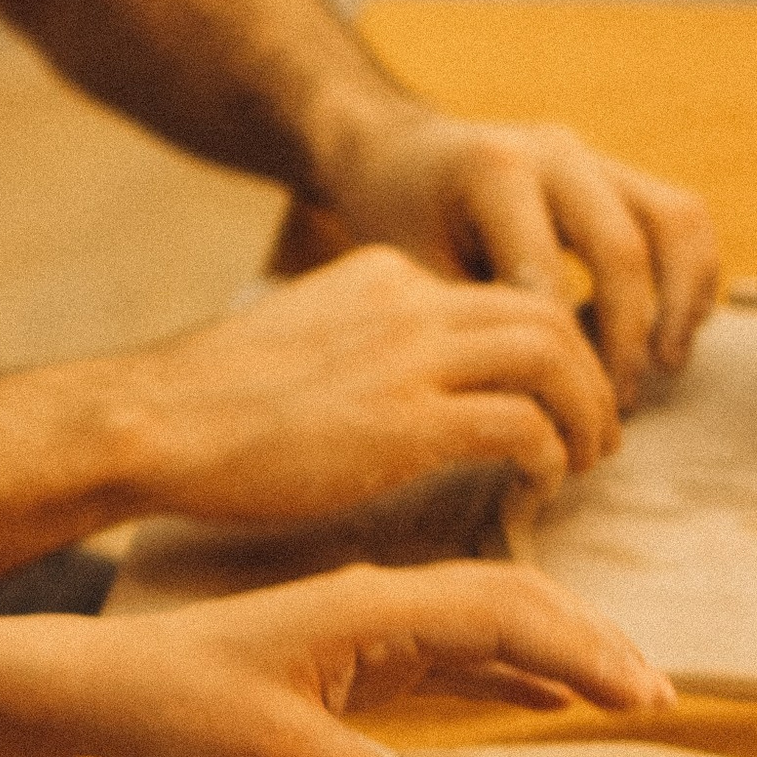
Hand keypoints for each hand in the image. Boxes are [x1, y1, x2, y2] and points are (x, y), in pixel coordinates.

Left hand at [56, 558, 671, 756]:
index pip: (504, 613)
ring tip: (632, 699)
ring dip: (562, 654)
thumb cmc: (179, 708)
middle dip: (593, 643)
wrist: (107, 683)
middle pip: (514, 602)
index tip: (645, 697)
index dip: (583, 651)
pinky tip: (554, 703)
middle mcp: (381, 602)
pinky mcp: (359, 655)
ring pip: (491, 624)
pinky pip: (456, 655)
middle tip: (661, 701)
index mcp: (370, 608)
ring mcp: (373, 626)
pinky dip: (513, 674)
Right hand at [114, 243, 618, 527]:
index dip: (547, 346)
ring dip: (586, 412)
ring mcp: (409, 357)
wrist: (159, 421)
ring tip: (584, 458)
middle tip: (596, 430)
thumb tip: (409, 385)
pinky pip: (522, 424)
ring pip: (553, 356)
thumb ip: (367, 340)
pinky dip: (548, 453)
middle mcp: (409, 300)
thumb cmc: (218, 402)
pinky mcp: (405, 422)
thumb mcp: (306, 335)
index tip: (553, 396)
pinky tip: (537, 483)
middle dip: (590, 372)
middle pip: (549, 312)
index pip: (503, 291)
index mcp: (386, 273)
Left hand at [310, 104, 722, 405]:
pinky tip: (673, 332)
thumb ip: (467, 321)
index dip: (560, 352)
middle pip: (621, 249)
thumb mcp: (411, 269)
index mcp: (494, 170)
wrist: (398, 153)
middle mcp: (554, 152)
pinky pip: (682, 217)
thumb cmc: (398, 222)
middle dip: (625, 337)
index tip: (558, 410)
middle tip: (613, 403)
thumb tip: (524, 402)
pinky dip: (693, 275)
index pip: (549, 275)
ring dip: (678, 302)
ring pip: (674, 221)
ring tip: (662, 367)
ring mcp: (593, 156)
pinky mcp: (618, 171)